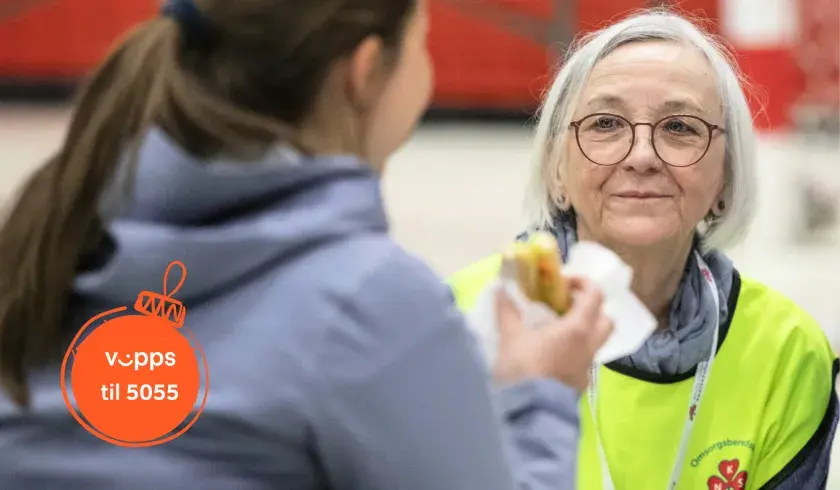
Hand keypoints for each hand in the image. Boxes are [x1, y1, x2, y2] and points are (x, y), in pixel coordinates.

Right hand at [492, 277, 612, 391]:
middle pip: (606, 319)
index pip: (595, 295)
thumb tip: (501, 289)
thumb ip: (507, 310)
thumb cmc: (521, 368)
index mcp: (578, 329)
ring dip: (583, 331)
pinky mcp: (581, 385)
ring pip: (596, 341)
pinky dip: (574, 351)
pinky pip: (584, 360)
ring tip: (555, 332)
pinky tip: (551, 356)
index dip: (582, 283)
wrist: (527, 411)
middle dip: (591, 309)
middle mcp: (589, 346)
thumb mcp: (509, 336)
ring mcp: (588, 368)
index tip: (562, 284)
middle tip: (566, 307)